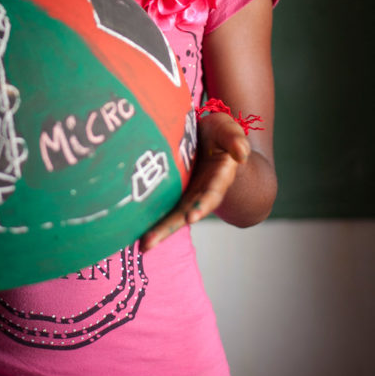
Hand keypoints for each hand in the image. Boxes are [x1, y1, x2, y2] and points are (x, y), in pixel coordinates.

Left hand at [140, 112, 249, 251]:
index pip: (210, 194)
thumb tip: (241, 154)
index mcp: (218, 178)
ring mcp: (186, 194)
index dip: (201, 206)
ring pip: (172, 215)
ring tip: (144, 245)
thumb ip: (235, 139)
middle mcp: (202, 192)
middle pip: (186, 213)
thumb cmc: (220, 134)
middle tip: (151, 242)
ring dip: (159, 230)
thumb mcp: (228, 130)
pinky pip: (161, 208)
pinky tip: (133, 231)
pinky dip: (150, 220)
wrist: (208, 137)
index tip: (191, 217)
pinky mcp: (172, 192)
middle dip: (170, 227)